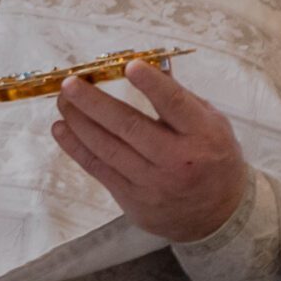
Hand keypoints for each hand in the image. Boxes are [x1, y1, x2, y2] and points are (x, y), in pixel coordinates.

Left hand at [52, 58, 247, 243]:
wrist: (219, 217)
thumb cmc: (214, 159)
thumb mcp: (212, 124)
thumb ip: (180, 96)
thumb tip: (149, 63)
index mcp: (203, 135)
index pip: (174, 105)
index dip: (151, 85)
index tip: (129, 66)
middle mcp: (178, 161)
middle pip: (129, 127)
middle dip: (94, 103)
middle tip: (70, 84)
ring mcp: (153, 183)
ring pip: (108, 149)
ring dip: (79, 122)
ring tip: (63, 101)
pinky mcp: (134, 200)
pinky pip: (99, 170)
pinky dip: (76, 148)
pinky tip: (61, 129)